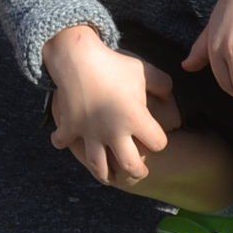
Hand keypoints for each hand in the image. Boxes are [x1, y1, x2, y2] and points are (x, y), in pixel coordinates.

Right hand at [42, 25, 173, 184]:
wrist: (77, 57)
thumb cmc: (114, 63)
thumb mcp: (143, 70)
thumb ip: (162, 83)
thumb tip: (170, 94)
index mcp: (135, 119)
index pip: (158, 143)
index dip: (160, 140)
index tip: (156, 136)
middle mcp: (114, 132)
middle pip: (131, 166)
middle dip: (138, 171)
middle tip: (139, 170)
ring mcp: (90, 133)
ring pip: (99, 167)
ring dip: (105, 174)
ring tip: (109, 176)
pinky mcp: (70, 127)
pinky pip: (63, 142)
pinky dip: (62, 142)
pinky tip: (63, 140)